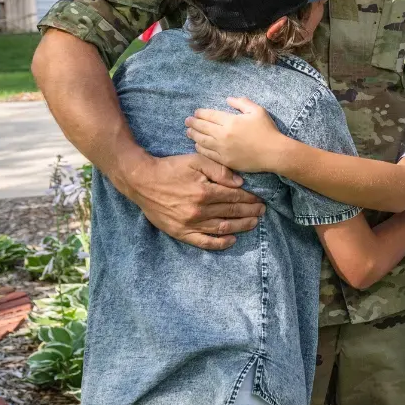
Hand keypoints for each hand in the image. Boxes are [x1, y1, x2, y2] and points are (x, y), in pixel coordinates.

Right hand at [118, 151, 262, 249]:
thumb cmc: (170, 168)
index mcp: (204, 191)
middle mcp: (199, 210)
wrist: (142, 181)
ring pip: (222, 228)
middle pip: (231, 213)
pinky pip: (204, 242)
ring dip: (241, 227)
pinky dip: (220, 243)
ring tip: (254, 223)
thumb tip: (239, 182)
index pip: (234, 197)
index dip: (249, 199)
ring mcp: (190, 224)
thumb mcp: (195, 160)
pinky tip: (232, 240)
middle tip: (262, 212)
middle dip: (250, 212)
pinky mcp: (181, 232)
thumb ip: (219, 169)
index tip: (260, 200)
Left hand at [185, 97, 288, 173]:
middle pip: (203, 127)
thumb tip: (228, 99)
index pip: (210, 115)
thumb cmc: (267, 130)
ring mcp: (223, 149)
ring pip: (202, 141)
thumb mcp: (257, 111)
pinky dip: (200, 148)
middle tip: (187, 121)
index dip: (201, 113)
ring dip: (194, 135)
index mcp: (231, 121)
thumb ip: (242, 103)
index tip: (196, 112)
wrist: (274, 153)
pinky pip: (208, 154)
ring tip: (188, 132)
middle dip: (193, 123)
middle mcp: (223, 135)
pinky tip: (197, 145)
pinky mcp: (225, 160)